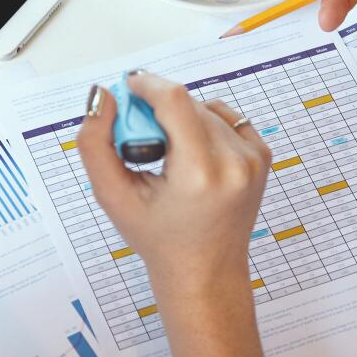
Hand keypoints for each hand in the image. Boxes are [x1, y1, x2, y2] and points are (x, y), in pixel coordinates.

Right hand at [77, 73, 273, 356]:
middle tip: (141, 141)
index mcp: (200, 174)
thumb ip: (95, 143)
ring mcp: (253, 159)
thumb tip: (103, 96)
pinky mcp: (261, 157)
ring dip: (181, 119)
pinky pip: (227, 118)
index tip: (129, 87)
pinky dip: (205, 125)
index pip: (175, 100)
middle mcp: (234, 163)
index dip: (147, 85)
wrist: (205, 271)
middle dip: (158, 110)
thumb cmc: (158, 238)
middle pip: (188, 104)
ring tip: (167, 155)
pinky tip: (192, 152)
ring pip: (206, 109)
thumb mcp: (112, 196)